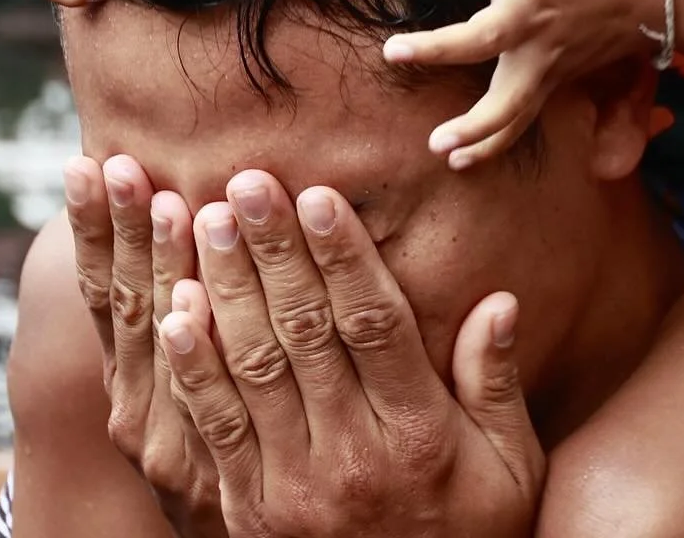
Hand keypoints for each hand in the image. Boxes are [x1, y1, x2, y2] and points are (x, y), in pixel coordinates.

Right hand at [63, 155, 227, 536]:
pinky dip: (192, 357)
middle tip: (126, 165)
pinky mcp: (223, 481)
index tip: (86, 162)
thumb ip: (184, 297)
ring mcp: (173, 447)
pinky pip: (210, 406)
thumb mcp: (188, 374)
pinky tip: (184, 309)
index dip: (93, 228)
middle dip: (127, 231)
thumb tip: (178, 198)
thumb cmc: (229, 433)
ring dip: (168, 270)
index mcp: (128, 377)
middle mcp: (136, 411)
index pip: (103, 290)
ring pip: (168, 344)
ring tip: (173, 203)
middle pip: (130, 306)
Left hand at [159, 171, 543, 537]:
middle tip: (245, 181)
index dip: (344, 257)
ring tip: (199, 220)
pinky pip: (215, 428)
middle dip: (272, 251)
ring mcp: (291, 488)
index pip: (373, 326)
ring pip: (250, 371)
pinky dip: (191, 367)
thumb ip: (497, 383)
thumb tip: (498, 301)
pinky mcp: (247, 512)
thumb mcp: (511, 468)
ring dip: (223, 289)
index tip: (320, 194)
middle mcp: (351, 457)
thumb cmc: (471, 537)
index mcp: (417, 434)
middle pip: (303, 335)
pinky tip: (172, 311)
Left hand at [382, 0, 665, 166]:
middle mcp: (531, 16)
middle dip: (436, 48)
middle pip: (479, 41)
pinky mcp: (553, 77)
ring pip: (506, 104)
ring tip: (437, 144)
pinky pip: (522, 118)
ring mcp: (544, 55)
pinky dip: (493, 143)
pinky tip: (460, 160)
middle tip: (394, 51)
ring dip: (472, 127)